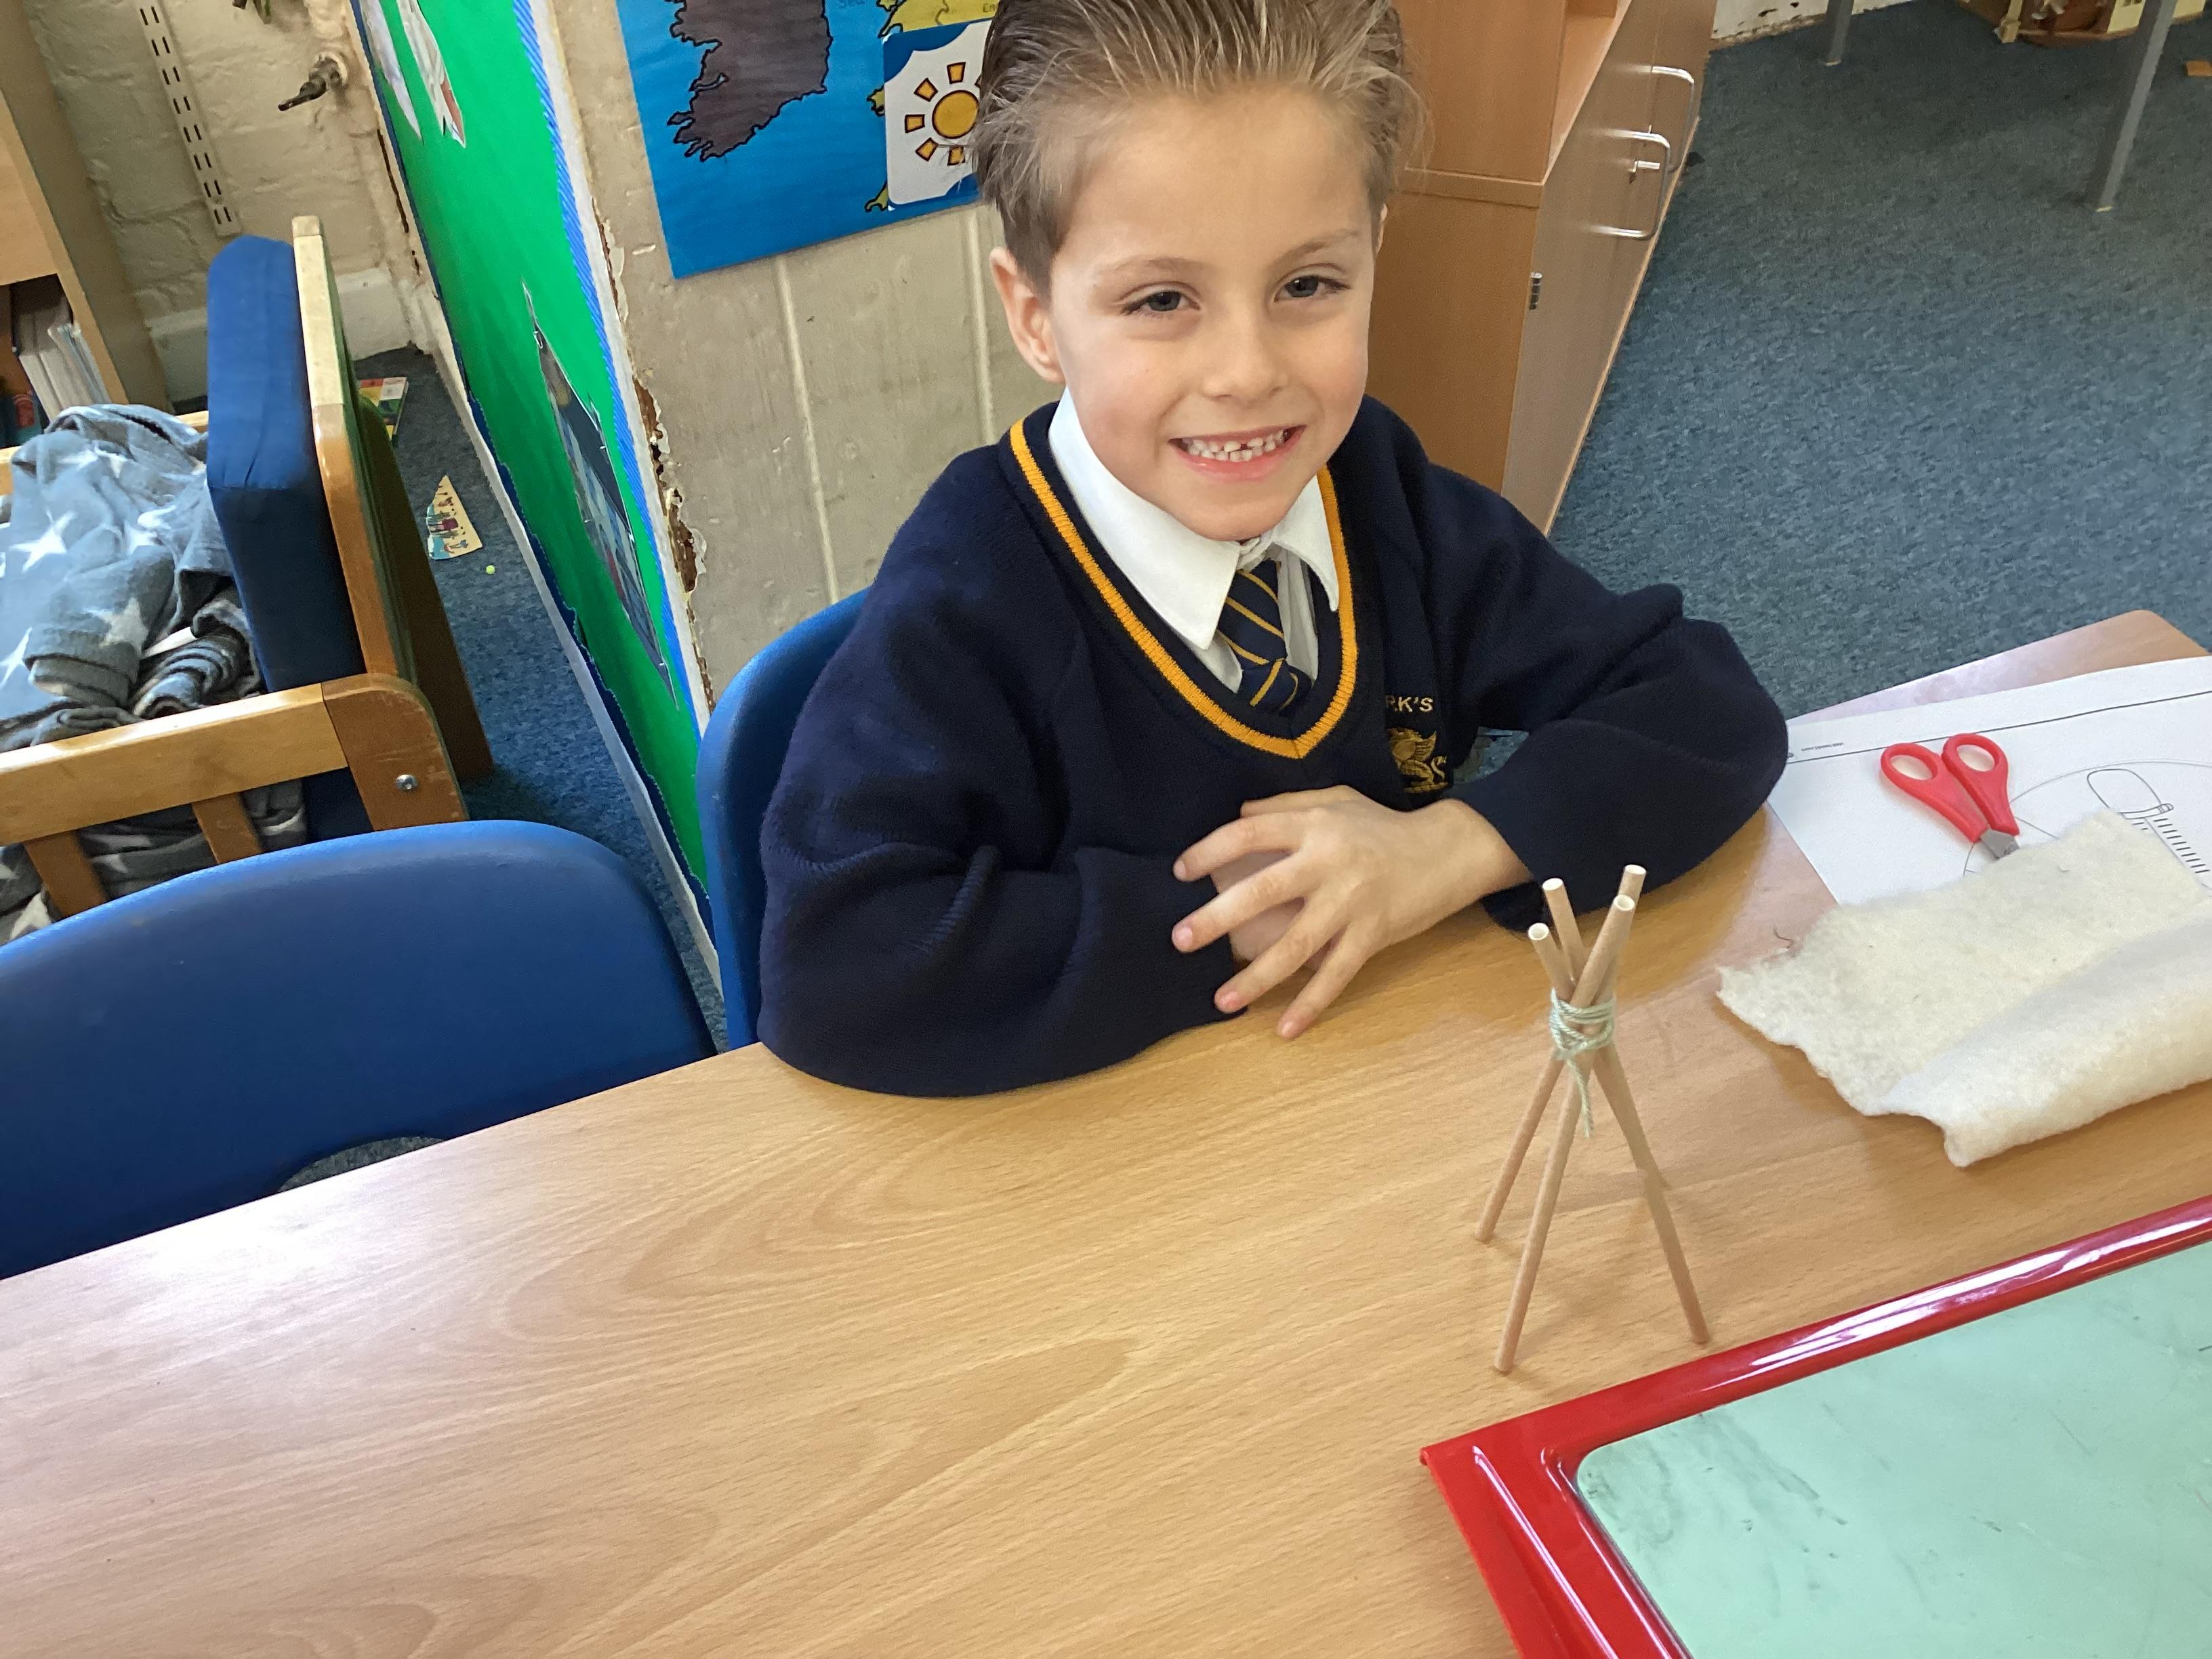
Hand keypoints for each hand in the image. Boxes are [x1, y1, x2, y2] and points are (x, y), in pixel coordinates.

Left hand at [1171, 787, 1528, 1038]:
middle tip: (1180, 940)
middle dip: (1218, 918)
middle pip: (1265, 891)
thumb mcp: (1335, 799)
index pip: (1250, 833)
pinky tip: (1285, 1029)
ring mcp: (1352, 902)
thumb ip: (1285, 805)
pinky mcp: (1373, 934)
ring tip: (1222, 1000)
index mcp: (1314, 824)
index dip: (1211, 850)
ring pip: (1297, 945)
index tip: (1180, 873)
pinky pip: (1336, 975)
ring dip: (1257, 976)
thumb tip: (1237, 814)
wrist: (1448, 850)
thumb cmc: (1382, 826)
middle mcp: (1330, 862)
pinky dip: (1311, 1004)